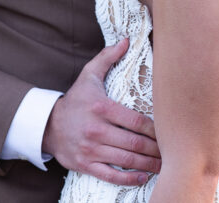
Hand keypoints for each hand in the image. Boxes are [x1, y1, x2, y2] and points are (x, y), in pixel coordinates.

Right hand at [43, 39, 160, 185]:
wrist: (48, 126)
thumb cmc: (75, 100)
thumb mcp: (88, 75)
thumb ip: (108, 58)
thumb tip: (127, 40)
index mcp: (101, 108)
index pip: (136, 121)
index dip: (155, 129)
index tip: (167, 132)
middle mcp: (96, 130)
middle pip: (134, 143)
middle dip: (155, 149)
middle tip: (170, 151)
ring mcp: (91, 150)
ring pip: (126, 160)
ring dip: (148, 164)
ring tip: (163, 165)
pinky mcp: (85, 165)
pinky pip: (111, 176)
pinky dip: (129, 178)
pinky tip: (143, 176)